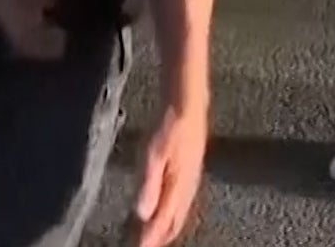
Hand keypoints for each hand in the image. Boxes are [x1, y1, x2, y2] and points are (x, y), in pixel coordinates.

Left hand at [133, 101, 206, 246]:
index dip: (151, 238)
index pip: (164, 220)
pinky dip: (174, 213)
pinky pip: (184, 200)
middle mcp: (188, 186)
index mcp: (178, 185)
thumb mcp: (153, 154)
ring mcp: (192, 178)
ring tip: (157, 237)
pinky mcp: (192, 169)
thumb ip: (148, 185)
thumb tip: (142, 215)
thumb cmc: (169, 126)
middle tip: (147, 246)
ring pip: (181, 212)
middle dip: (161, 237)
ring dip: (168, 227)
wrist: (188, 103)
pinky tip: (170, 209)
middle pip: (175, 221)